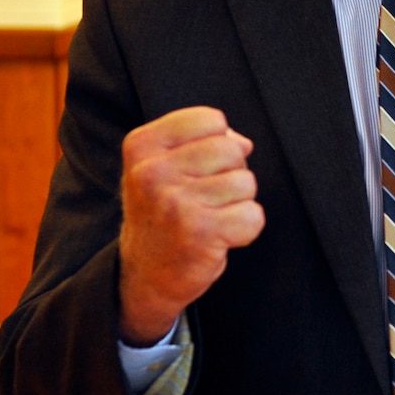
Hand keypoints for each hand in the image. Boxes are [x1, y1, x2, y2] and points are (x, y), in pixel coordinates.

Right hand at [119, 107, 263, 342]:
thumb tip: (243, 143)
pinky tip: (219, 236)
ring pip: (246, 182)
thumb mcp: (163, 166)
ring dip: (237, 203)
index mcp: (141, 146)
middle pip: (232, 150)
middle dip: (230, 174)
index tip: (195, 169)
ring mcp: (175, 202)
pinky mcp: (200, 232)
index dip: (216, 143)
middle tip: (205, 198)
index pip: (211, 120)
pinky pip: (253, 215)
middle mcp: (152, 171)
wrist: (145, 274)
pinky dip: (245, 229)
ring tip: (210, 217)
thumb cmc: (162, 212)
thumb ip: (201, 141)